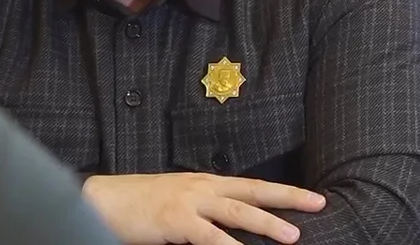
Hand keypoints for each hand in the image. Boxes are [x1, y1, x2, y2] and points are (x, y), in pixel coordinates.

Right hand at [81, 172, 325, 244]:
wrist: (102, 201)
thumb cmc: (137, 205)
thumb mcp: (176, 203)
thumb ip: (202, 211)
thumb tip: (227, 225)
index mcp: (204, 182)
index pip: (251, 185)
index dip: (282, 191)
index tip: (310, 197)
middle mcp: (201, 187)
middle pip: (253, 190)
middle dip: (288, 197)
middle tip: (318, 204)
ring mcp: (189, 202)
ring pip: (237, 211)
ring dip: (267, 223)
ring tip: (293, 235)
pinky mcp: (175, 220)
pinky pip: (208, 236)